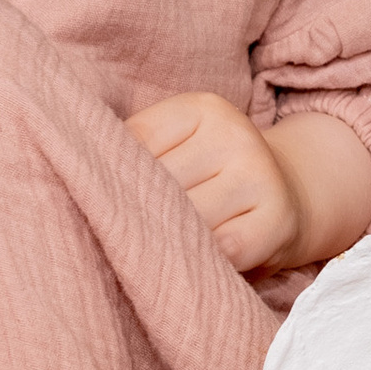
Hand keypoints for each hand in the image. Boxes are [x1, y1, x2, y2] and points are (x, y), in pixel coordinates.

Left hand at [126, 94, 370, 274]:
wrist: (292, 198)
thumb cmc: (214, 179)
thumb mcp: (181, 147)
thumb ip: (136, 154)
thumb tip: (78, 181)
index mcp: (204, 109)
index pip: (134, 142)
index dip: (115, 176)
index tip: (114, 194)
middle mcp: (235, 135)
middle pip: (158, 184)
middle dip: (140, 212)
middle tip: (138, 229)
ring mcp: (259, 176)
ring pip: (185, 219)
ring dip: (169, 240)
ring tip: (167, 245)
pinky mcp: (276, 221)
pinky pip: (221, 250)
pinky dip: (203, 261)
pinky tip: (199, 259)